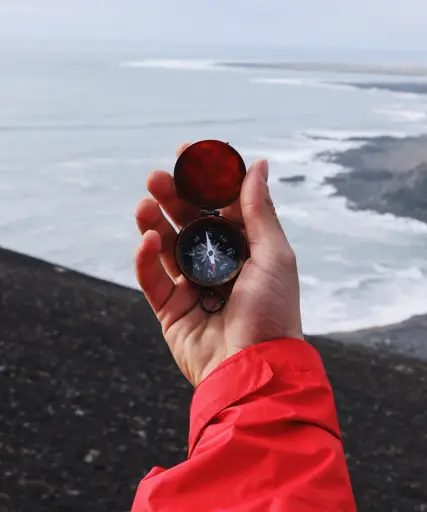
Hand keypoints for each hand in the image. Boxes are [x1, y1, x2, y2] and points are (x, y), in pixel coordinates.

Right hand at [135, 143, 303, 386]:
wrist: (254, 370)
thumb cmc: (273, 313)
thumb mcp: (274, 255)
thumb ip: (259, 211)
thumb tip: (257, 164)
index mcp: (245, 249)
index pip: (220, 206)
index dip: (205, 180)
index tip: (188, 153)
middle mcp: (218, 264)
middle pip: (189, 223)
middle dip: (174, 198)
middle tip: (157, 177)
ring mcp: (192, 285)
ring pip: (167, 247)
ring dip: (154, 223)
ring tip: (145, 203)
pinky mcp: (171, 309)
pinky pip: (153, 279)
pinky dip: (146, 259)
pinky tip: (147, 240)